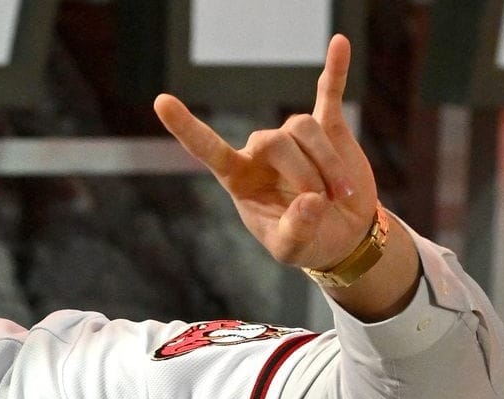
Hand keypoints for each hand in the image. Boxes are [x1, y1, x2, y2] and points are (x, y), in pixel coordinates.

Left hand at [153, 34, 373, 271]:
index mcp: (239, 178)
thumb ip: (295, 231)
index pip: (207, 148)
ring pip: (305, 128)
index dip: (186, 127)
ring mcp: (293, 137)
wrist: (341, 234)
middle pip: (276, 139)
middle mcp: (260, 152)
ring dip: (328, 164)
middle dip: (304, 173)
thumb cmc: (306, 241)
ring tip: (340, 196)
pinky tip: (339, 43)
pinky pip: (328, 93)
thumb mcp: (292, 250)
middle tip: (321, 204)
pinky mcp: (327, 127)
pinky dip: (335, 70)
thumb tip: (310, 202)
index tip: (161, 101)